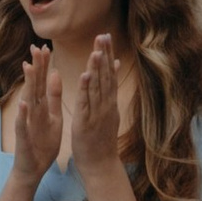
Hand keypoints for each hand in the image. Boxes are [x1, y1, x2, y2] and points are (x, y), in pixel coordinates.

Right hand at [9, 51, 63, 182]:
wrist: (32, 169)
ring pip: (27, 101)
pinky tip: (23, 104)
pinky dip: (23, 115)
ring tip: (29, 67)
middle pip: (34, 87)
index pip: (42, 83)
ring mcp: (26, 124)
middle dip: (36, 68)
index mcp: (42, 107)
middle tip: (36, 48)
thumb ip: (54, 97)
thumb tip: (55, 73)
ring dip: (28, 85)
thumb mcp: (53, 117)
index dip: (44, 66)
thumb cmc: (43, 143)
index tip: (46, 47)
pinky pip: (22, 125)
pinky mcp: (23, 138)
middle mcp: (32, 112)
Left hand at [66, 34, 124, 185]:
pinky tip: (85, 75)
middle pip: (106, 77)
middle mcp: (106, 105)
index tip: (106, 36)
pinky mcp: (86, 123)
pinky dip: (86, 88)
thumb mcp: (109, 111)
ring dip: (97, 69)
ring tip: (96, 50)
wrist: (101, 164)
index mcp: (110, 102)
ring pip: (97, 88)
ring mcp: (98, 114)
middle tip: (103, 36)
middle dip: (104, 56)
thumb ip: (111, 89)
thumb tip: (116, 66)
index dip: (108, 55)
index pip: (110, 74)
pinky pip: (86, 103)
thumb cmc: (101, 139)